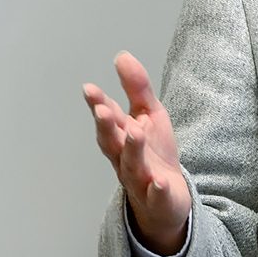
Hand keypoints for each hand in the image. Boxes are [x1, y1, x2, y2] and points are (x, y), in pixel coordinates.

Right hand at [82, 52, 191, 254]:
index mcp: (121, 138)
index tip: (89, 89)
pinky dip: (157, 190)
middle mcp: (124, 159)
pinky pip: (156, 196)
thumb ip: (136, 88)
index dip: (98, 104)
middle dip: (106, 126)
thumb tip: (121, 56)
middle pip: (112, 143)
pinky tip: (160, 182)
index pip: (107, 119)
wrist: (168, 201)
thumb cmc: (154, 156)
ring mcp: (141, 181)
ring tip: (136, 132)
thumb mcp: (149, 116)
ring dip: (132, 149)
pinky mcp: (159, 200)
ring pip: (132, 166)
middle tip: (103, 110)